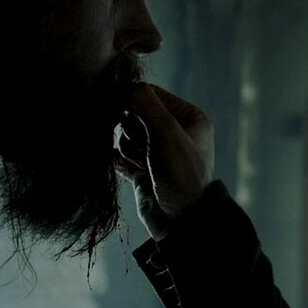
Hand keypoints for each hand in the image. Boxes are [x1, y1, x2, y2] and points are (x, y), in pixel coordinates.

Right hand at [114, 84, 213, 240]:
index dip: (132, 100)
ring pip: (124, 134)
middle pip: (132, 113)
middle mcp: (172, 130)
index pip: (149, 93)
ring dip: (128, 148)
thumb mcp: (166, 131)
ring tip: (143, 165)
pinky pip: (119, 154)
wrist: (180, 221)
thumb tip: (122, 87)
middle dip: (132, 130)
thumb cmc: (181, 173)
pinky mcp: (141, 168)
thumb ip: (143, 103)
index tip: (123, 110)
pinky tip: (134, 172)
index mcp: (187, 117)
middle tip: (145, 148)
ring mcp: (156, 150)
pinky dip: (122, 162)